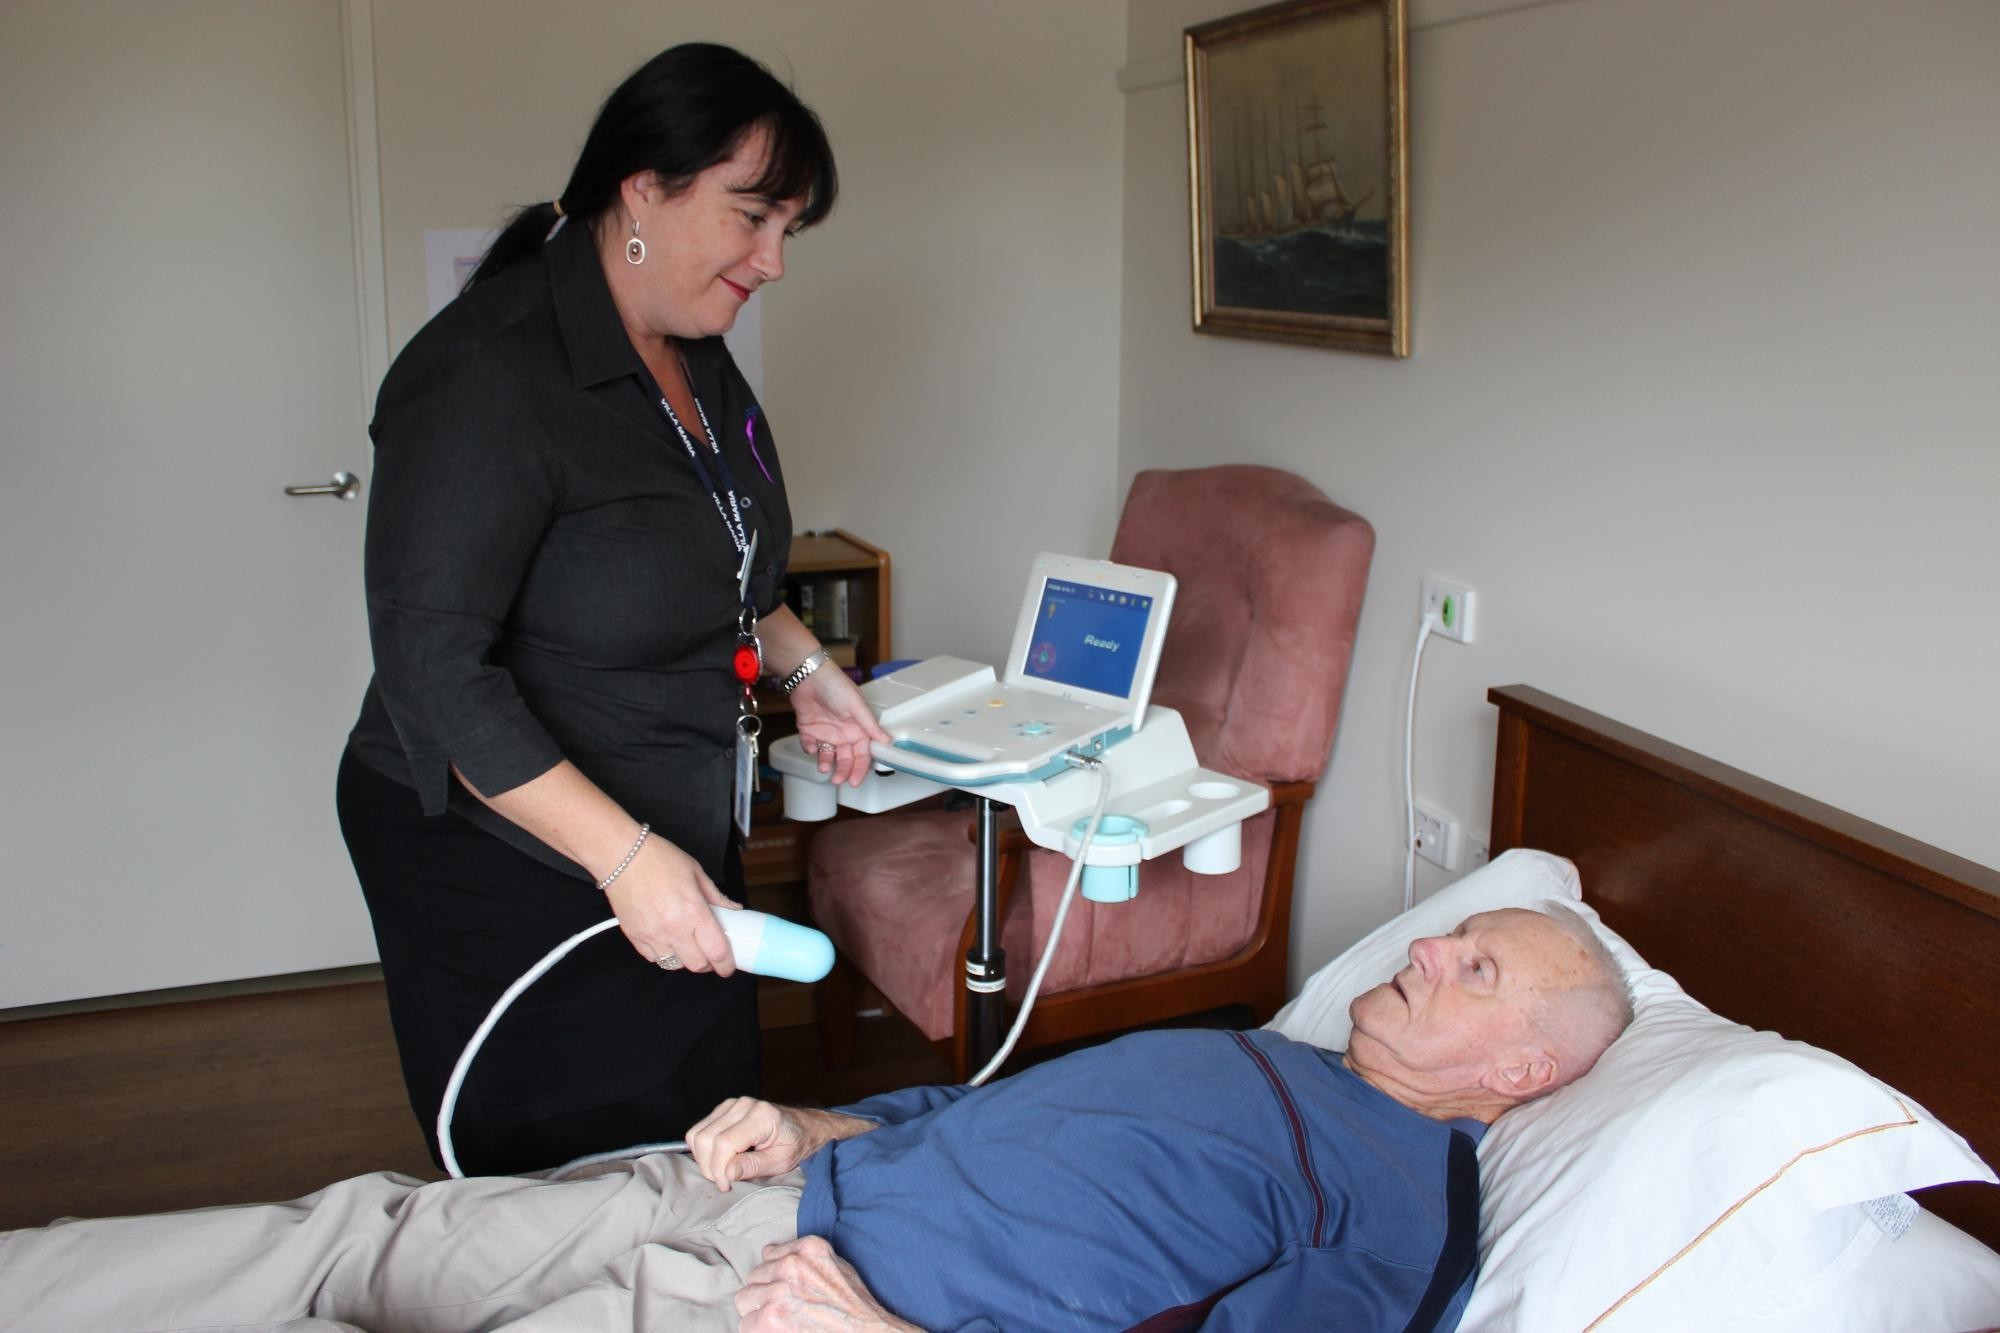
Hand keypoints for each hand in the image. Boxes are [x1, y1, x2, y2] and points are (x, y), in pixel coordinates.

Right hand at [603, 834, 738, 973]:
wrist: (621, 856)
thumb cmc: (657, 859)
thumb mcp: (696, 872)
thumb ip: (716, 897)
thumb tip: (732, 909)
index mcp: (693, 911)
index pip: (716, 951)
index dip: (726, 964)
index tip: (728, 965)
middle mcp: (673, 928)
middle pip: (697, 965)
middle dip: (707, 964)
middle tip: (709, 953)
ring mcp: (652, 935)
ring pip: (674, 965)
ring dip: (685, 959)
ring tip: (688, 945)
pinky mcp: (635, 936)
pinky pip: (653, 958)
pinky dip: (663, 955)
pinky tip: (667, 941)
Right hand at [685, 1098, 872, 1190]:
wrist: (804, 1127)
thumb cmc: (796, 1145)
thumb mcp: (780, 1162)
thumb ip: (752, 1167)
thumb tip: (726, 1173)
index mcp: (762, 1116)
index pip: (724, 1143)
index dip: (719, 1169)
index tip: (727, 1185)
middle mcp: (744, 1105)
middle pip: (706, 1138)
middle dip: (709, 1167)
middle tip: (724, 1182)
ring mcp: (733, 1104)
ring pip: (698, 1134)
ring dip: (704, 1159)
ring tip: (722, 1171)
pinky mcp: (725, 1108)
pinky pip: (700, 1129)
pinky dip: (704, 1149)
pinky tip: (720, 1159)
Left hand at [735, 1236, 923, 1331]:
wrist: (864, 1331)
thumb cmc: (854, 1305)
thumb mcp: (836, 1265)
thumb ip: (805, 1257)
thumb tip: (770, 1253)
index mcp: (809, 1248)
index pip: (769, 1255)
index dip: (775, 1276)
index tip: (784, 1288)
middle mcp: (792, 1264)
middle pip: (754, 1276)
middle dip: (764, 1292)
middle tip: (782, 1308)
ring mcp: (779, 1291)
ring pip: (745, 1298)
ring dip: (757, 1311)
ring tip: (777, 1321)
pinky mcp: (770, 1317)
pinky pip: (746, 1323)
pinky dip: (757, 1331)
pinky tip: (775, 1332)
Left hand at [790, 665, 888, 787]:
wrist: (808, 675)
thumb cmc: (836, 686)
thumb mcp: (857, 707)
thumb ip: (870, 726)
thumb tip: (888, 740)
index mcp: (857, 728)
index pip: (862, 754)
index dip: (860, 768)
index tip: (855, 781)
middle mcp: (843, 732)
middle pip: (845, 758)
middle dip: (843, 771)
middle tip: (838, 781)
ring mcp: (826, 731)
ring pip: (827, 755)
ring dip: (826, 763)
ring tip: (823, 768)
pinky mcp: (809, 729)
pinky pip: (810, 746)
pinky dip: (810, 749)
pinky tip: (811, 746)